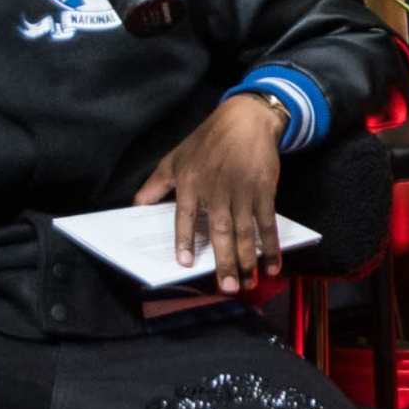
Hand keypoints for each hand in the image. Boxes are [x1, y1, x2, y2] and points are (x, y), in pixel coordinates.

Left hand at [131, 92, 288, 291]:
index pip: (185, 216)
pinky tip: (273, 265)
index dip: (184, 240)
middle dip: (225, 261)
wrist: (244, 120)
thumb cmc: (206, 141)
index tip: (184, 263)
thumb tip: (135, 206)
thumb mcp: (174, 159)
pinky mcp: (264, 190)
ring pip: (246, 232)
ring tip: (248, 283)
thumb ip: (155, 185)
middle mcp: (216, 191)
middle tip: (227, 288)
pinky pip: (268, 223)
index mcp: (191, 184)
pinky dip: (272, 245)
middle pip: (220, 231)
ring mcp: (242, 192)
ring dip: (249, 260)